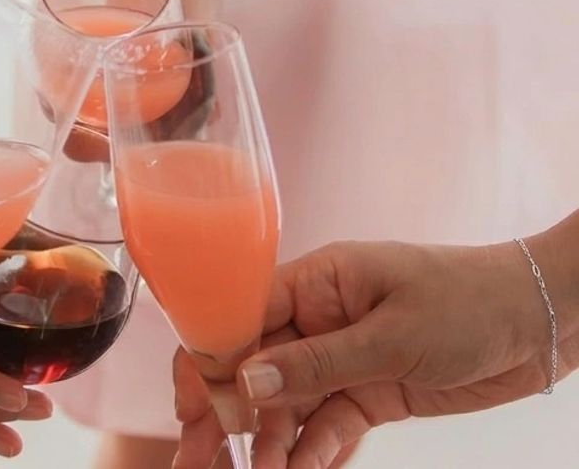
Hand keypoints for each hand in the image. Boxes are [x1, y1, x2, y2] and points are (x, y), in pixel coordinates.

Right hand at [174, 237, 578, 468]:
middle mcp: (320, 318)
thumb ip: (317, 364)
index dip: (209, 359)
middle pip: (255, 367)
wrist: (547, 321)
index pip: (241, 316)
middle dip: (225, 413)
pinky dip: (314, 451)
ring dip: (271, 442)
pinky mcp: (370, 392)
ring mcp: (343, 357)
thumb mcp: (392, 335)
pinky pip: (328, 425)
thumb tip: (245, 384)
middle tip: (198, 458)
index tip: (190, 406)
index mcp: (317, 282)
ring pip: (288, 404)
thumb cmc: (472, 302)